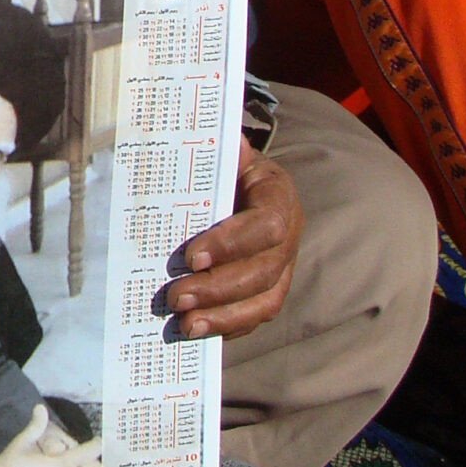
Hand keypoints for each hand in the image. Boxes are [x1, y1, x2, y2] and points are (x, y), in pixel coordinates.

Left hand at [161, 146, 301, 339]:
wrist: (245, 182)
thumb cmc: (227, 166)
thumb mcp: (224, 150)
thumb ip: (214, 148)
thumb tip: (193, 134)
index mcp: (278, 195)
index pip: (266, 226)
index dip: (232, 244)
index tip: (191, 256)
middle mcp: (289, 234)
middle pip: (262, 271)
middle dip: (218, 288)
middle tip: (175, 297)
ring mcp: (284, 266)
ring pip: (264, 301)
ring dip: (223, 316)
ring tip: (185, 324)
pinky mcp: (271, 289)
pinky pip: (256, 315)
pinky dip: (228, 327)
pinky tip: (199, 332)